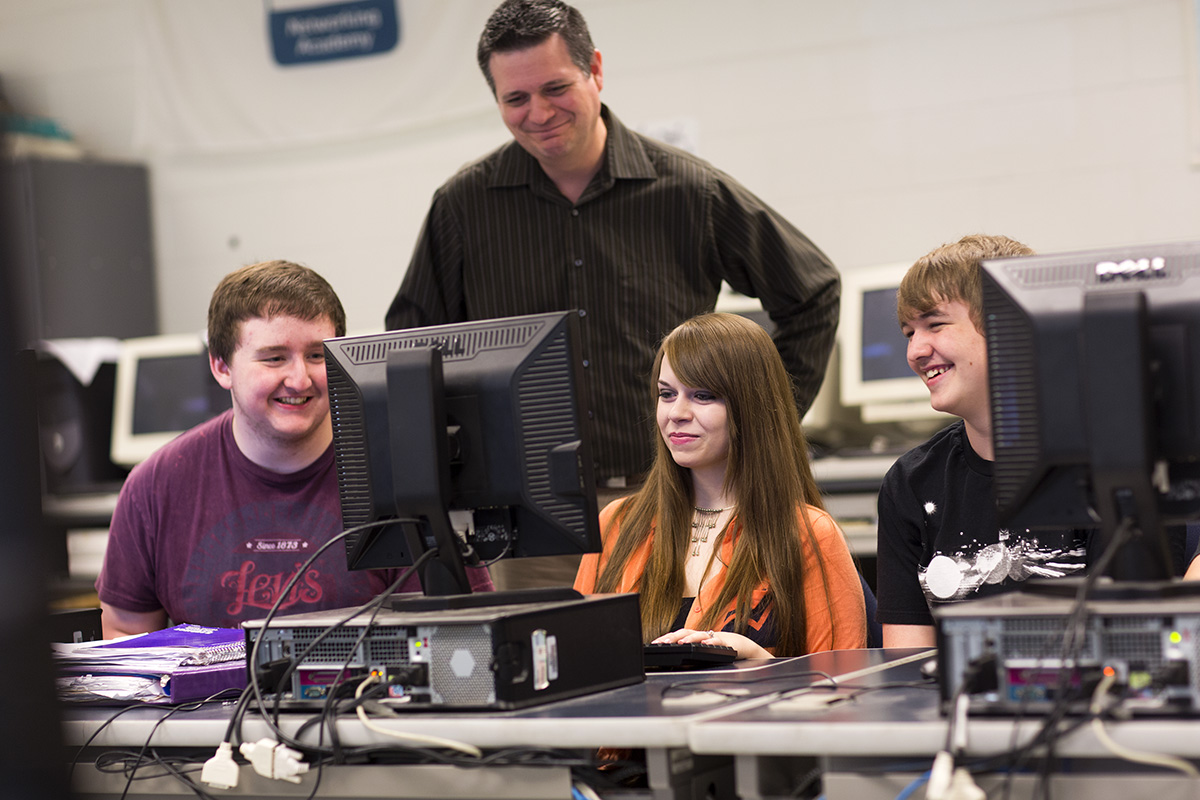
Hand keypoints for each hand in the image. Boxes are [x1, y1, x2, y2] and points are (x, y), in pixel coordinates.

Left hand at [651, 628, 771, 659]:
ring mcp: (714, 637)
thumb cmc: (720, 650)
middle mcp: (703, 635)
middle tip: (662, 642)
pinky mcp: (726, 642)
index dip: (666, 638)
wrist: (743, 647)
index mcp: (695, 638)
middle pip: (685, 632)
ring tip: (680, 643)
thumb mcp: (703, 654)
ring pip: (699, 635)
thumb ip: (691, 656)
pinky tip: (705, 644)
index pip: (678, 635)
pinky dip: (711, 642)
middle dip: (672, 637)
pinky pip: (718, 641)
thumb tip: (676, 664)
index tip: (654, 643)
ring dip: (689, 638)